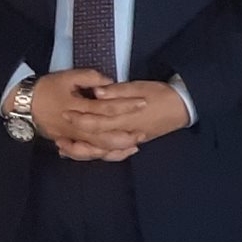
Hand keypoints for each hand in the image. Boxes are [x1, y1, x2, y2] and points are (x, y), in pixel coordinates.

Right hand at [15, 69, 146, 160]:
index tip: (143, 103)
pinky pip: (84, 153)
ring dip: (114, 149)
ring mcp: (70, 136)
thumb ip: (91, 78)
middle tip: (143, 133)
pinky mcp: (67, 141)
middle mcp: (74, 125)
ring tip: (133, 147)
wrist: (23, 103)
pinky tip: (113, 154)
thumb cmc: (48, 87)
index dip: (125, 106)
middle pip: (102, 135)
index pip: (106, 107)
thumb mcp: (68, 77)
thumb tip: (110, 83)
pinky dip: (99, 155)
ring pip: (94, 148)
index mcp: (77, 106)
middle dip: (124, 136)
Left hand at [70, 81, 191, 157]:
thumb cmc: (161, 94)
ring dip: (82, 150)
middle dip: (76, 137)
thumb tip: (97, 92)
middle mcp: (124, 132)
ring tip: (65, 147)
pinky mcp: (133, 142)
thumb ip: (118, 91)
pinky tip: (86, 151)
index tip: (65, 113)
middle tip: (58, 135)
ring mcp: (128, 140)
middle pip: (95, 139)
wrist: (183, 107)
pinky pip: (111, 153)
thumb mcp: (140, 87)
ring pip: (101, 151)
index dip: (79, 119)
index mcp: (125, 117)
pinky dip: (97, 154)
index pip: (97, 121)